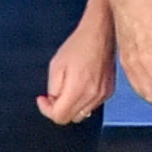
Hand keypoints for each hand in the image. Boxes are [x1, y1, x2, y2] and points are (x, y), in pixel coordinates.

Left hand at [37, 3, 115, 124]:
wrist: (100, 33)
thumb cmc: (79, 45)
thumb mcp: (56, 65)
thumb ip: (53, 88)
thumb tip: (53, 101)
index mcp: (78, 89)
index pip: (59, 116)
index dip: (46, 110)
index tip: (42, 99)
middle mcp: (93, 96)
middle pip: (71, 118)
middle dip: (58, 108)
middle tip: (53, 94)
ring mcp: (103, 95)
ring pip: (82, 114)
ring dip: (71, 106)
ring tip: (67, 88)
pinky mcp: (109, 91)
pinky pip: (92, 106)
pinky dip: (83, 101)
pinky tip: (80, 86)